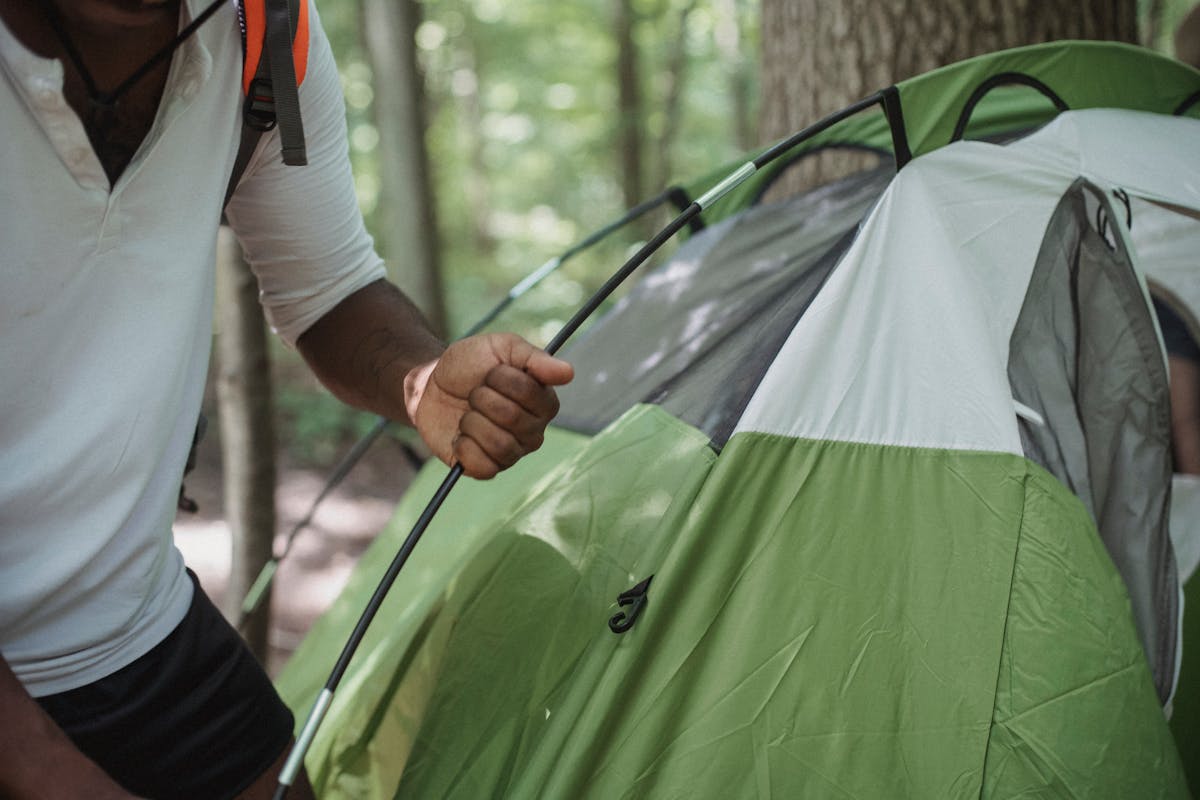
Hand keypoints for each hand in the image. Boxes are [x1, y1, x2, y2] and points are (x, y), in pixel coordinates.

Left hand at [406, 333, 573, 478]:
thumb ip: (534, 358)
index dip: (501, 378)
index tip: (491, 372)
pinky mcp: (487, 468)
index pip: (529, 392)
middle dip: (482, 399)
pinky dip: (464, 448)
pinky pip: (483, 467)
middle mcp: (534, 430)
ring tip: (468, 414)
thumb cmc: (471, 365)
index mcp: (543, 401)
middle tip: (475, 393)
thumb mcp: (501, 347)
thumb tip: (568, 373)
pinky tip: (461, 436)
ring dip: (472, 423)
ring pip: (499, 444)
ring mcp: (512, 452)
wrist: (431, 387)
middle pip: (512, 418)